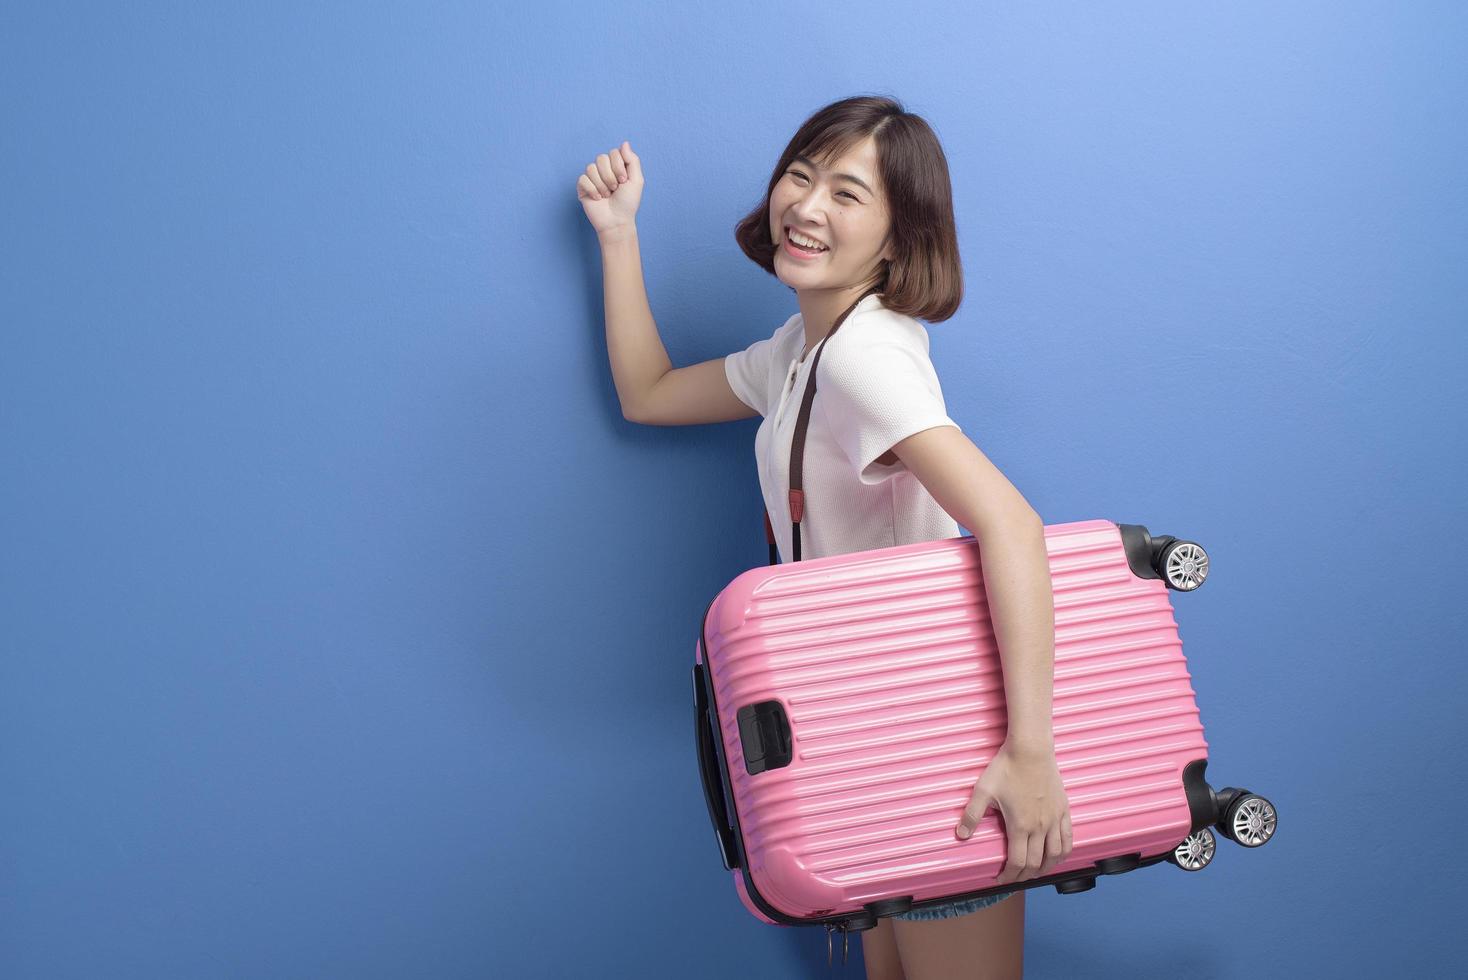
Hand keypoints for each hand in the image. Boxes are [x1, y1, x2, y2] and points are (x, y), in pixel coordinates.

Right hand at [577, 140, 642, 237]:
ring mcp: (592, 178)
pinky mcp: (582, 187)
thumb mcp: (637, 180)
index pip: (613, 152)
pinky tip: (598, 198)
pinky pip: (583, 179)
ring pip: (591, 168)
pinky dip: (592, 190)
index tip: (623, 181)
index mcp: (616, 166)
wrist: (617, 221)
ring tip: (607, 195)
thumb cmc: (628, 203)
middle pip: (601, 158)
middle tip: (615, 189)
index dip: (618, 166)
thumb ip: (632, 160)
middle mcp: (603, 169)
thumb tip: (625, 143)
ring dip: (602, 185)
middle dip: (610, 176)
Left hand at [954, 738, 1073, 885]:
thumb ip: (972, 815)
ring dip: (1046, 868)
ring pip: (1056, 854)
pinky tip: (1058, 856)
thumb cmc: (1006, 768)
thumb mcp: (983, 790)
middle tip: (1015, 878)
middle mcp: (1040, 826)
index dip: (1009, 875)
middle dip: (1024, 876)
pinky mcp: (1063, 810)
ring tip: (1036, 872)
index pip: (1017, 862)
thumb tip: (961, 835)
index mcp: (1020, 825)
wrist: (1030, 749)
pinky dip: (1064, 853)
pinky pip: (1069, 838)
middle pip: (1036, 863)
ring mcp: (1054, 819)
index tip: (1001, 879)